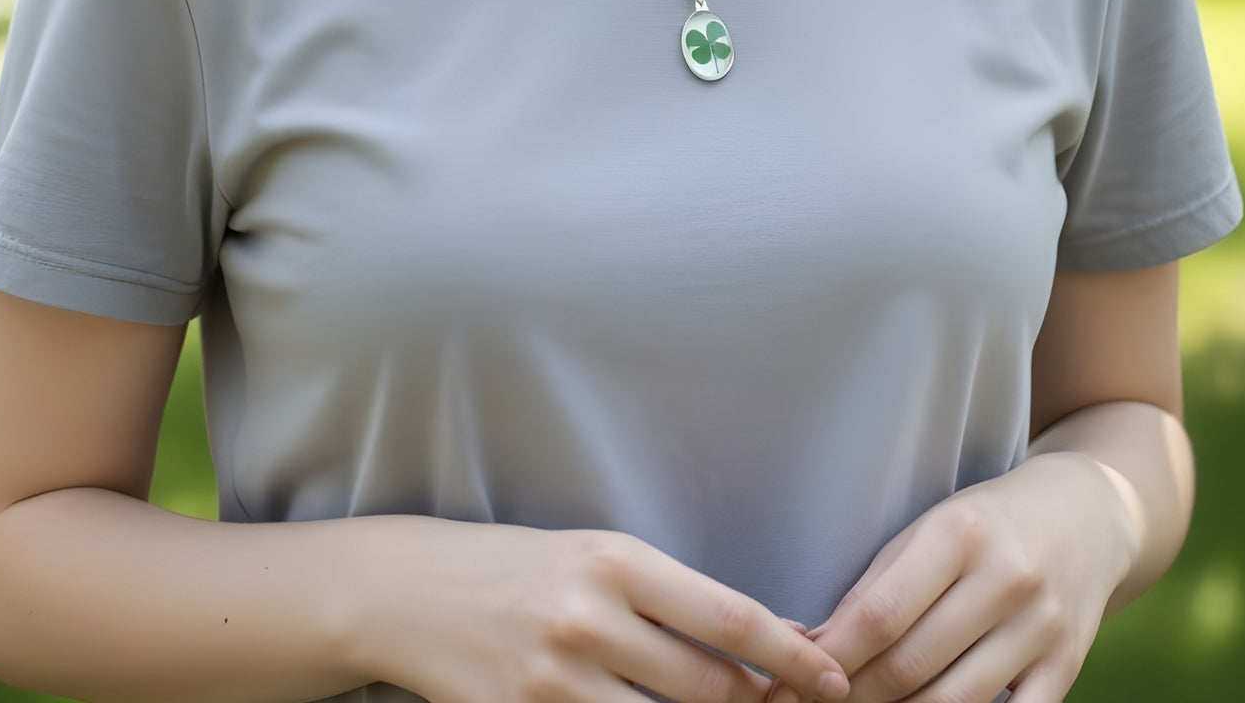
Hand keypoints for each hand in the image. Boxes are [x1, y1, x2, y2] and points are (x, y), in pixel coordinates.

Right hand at [343, 516, 852, 702]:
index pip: (728, 617)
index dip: (791, 657)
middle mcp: (589, 619)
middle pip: (708, 686)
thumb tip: (763, 639)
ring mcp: (554, 682)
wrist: (410, 592)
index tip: (834, 680)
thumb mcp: (595, 559)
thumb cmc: (517, 567)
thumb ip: (671, 599)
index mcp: (615, 560)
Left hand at [766, 452, 1137, 702]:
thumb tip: (811, 647)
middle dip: (851, 697)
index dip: (828, 659)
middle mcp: (1004, 580)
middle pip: (909, 665)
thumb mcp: (928, 530)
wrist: (1085, 515)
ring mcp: (1041, 628)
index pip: (877, 615)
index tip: (786, 684)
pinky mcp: (1067, 666)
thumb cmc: (984, 522)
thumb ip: (876, 586)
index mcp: (958, 534)